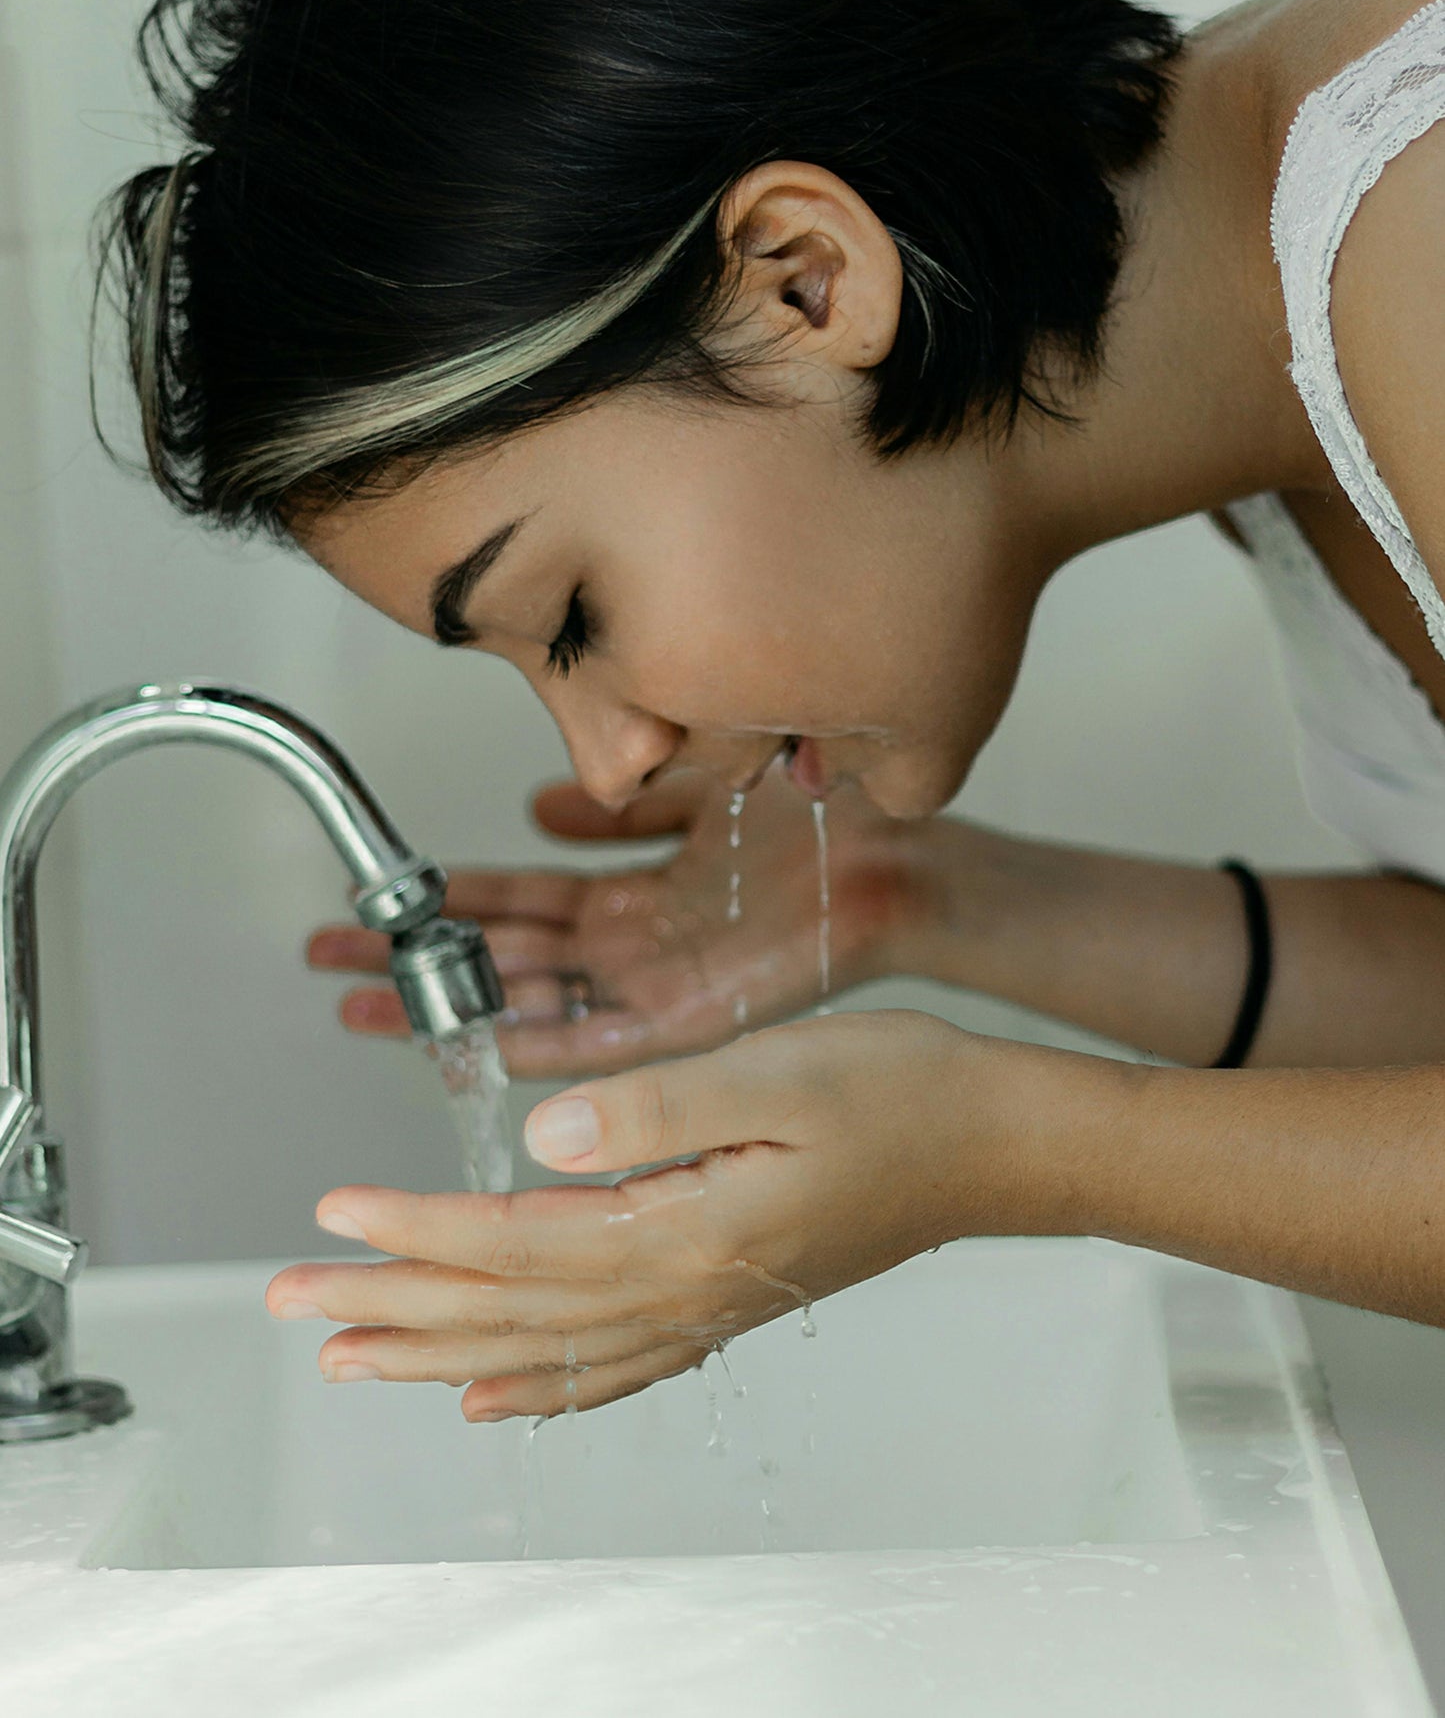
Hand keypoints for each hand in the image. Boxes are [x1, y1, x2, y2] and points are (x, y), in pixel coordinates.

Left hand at [264, 1010, 1108, 1419]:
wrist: (995, 1143)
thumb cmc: (901, 1093)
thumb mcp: (777, 1070)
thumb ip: (654, 1109)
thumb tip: (541, 1142)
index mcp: (686, 1227)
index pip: (515, 1242)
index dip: (417, 1229)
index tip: (335, 1210)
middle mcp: (686, 1287)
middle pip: (509, 1312)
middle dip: (393, 1304)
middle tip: (295, 1299)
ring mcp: (707, 1305)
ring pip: (545, 1350)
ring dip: (441, 1353)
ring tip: (357, 1356)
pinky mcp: (728, 1299)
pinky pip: (614, 1368)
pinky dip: (543, 1391)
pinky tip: (495, 1400)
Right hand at [307, 765, 951, 1077]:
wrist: (900, 861)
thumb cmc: (817, 822)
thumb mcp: (695, 791)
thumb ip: (619, 804)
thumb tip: (541, 800)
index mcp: (634, 895)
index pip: (517, 901)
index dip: (444, 902)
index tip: (376, 904)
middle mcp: (633, 947)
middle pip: (503, 958)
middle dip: (417, 961)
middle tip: (331, 963)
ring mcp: (656, 987)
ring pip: (532, 1002)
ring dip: (453, 1007)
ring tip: (368, 1007)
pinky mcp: (694, 1019)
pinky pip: (604, 1042)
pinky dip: (544, 1046)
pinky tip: (481, 1047)